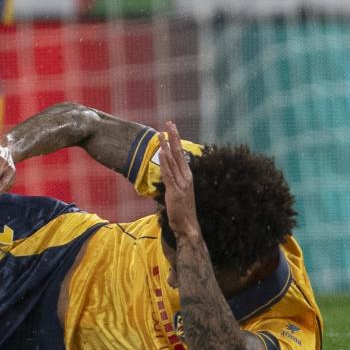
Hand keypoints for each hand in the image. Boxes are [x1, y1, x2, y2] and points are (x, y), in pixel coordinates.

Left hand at [157, 120, 200, 243]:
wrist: (188, 226)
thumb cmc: (183, 209)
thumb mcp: (180, 191)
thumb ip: (174, 179)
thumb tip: (167, 169)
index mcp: (188, 175)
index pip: (181, 154)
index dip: (176, 139)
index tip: (172, 127)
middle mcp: (186, 177)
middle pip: (179, 152)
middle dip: (173, 136)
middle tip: (169, 123)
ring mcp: (181, 183)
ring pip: (173, 161)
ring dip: (166, 146)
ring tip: (161, 133)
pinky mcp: (175, 191)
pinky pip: (169, 174)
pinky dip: (166, 162)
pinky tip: (162, 152)